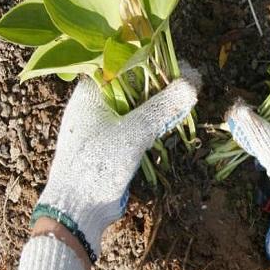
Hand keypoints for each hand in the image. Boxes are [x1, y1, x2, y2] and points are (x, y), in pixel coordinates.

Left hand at [37, 62, 200, 258]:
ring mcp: (102, 124)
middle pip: (133, 84)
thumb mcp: (133, 133)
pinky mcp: (111, 144)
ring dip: (159, 105)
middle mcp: (94, 103)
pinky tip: (172, 124)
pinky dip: (153, 123)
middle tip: (189, 83)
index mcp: (90, 92)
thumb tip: (193, 83)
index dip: (152, 59)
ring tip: (186, 101)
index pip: (123, 62)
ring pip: (136, 106)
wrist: (77, 211)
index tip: (179, 64)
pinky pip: (136, 125)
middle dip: (161, 83)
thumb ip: (162, 107)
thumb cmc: (96, 165)